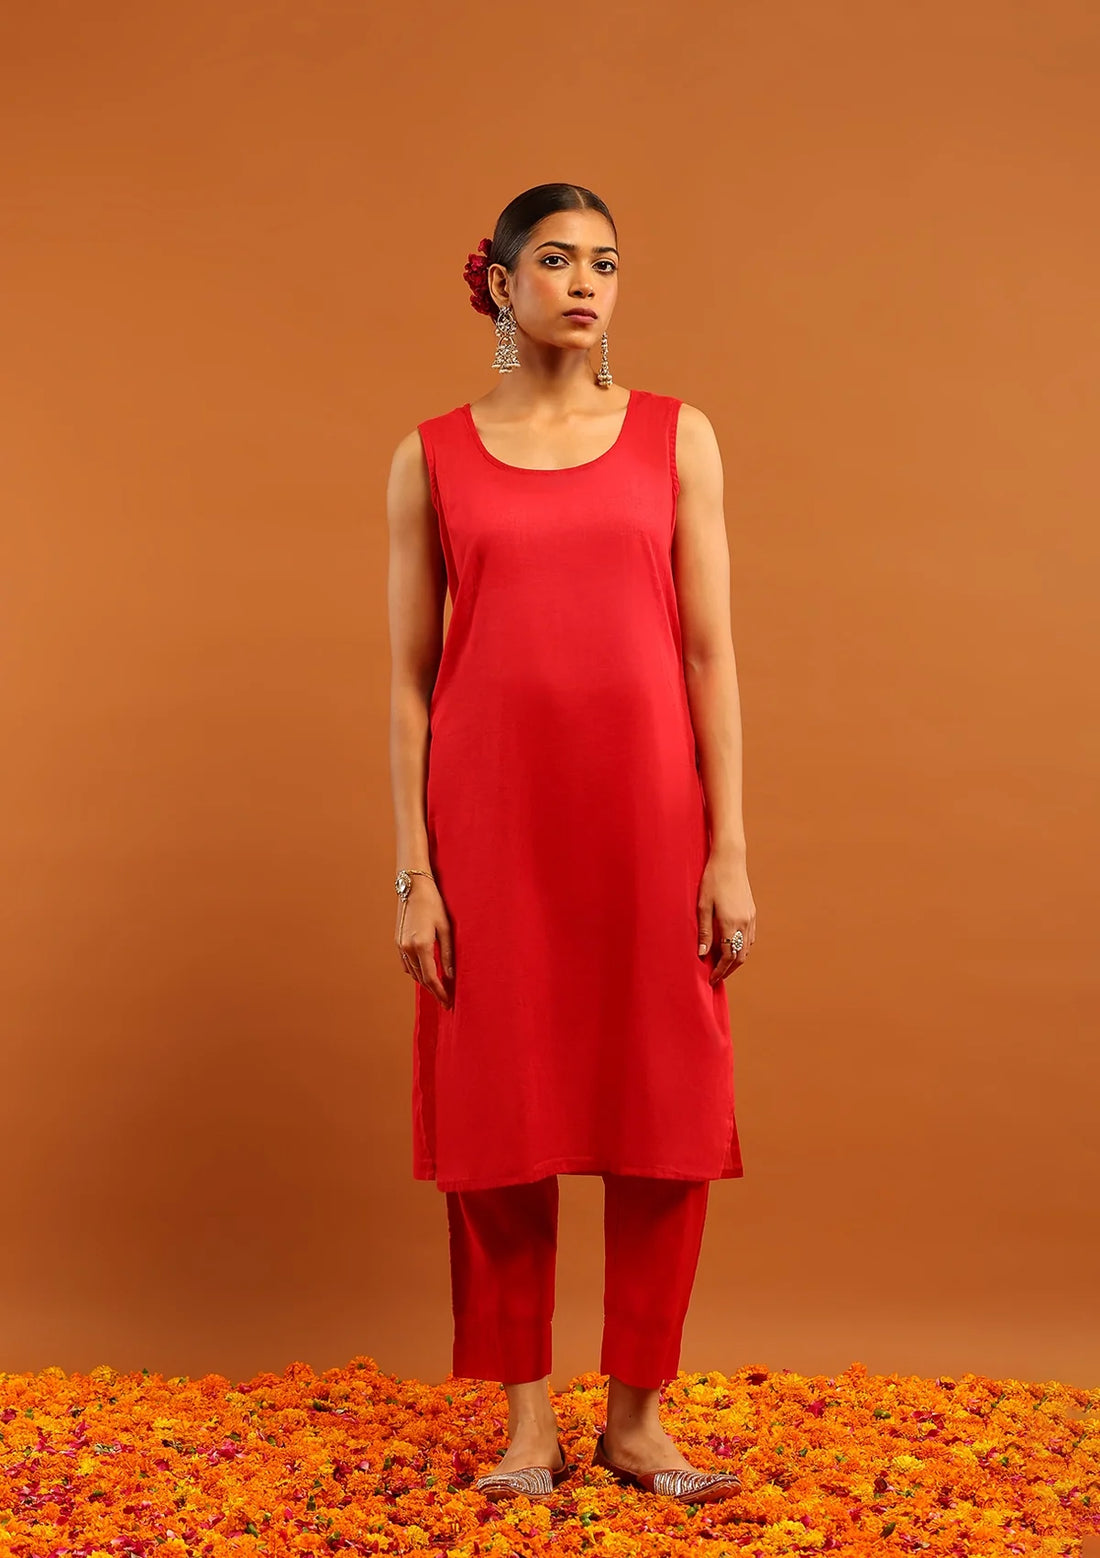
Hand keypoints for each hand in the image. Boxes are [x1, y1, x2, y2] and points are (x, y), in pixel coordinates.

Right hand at [395, 878, 453, 1007]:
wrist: (412, 885)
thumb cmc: (433, 903)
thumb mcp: (445, 927)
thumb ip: (448, 953)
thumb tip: (451, 975)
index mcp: (421, 945)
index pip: (431, 978)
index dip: (440, 993)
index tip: (449, 1004)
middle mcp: (408, 948)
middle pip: (421, 979)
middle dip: (434, 991)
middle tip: (447, 1000)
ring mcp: (400, 945)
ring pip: (413, 973)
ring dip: (425, 982)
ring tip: (439, 988)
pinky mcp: (398, 941)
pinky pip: (407, 964)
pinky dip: (417, 972)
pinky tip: (426, 972)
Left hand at [696, 848, 755, 984]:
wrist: (730, 860)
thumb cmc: (712, 880)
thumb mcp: (702, 906)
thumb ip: (704, 932)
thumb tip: (702, 954)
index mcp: (731, 924)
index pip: (727, 957)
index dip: (719, 971)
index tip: (711, 980)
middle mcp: (744, 923)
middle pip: (740, 956)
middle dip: (728, 970)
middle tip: (716, 977)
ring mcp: (750, 918)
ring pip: (746, 948)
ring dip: (736, 960)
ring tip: (722, 965)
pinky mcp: (752, 912)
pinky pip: (749, 938)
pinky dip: (742, 948)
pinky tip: (732, 947)